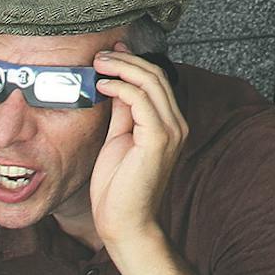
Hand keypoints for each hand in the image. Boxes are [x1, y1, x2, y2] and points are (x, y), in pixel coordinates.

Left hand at [89, 49, 188, 250]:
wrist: (124, 224)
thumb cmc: (119, 188)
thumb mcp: (118, 139)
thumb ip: (122, 112)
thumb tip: (114, 84)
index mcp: (169, 124)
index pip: (157, 80)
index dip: (134, 61)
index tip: (111, 51)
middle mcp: (176, 124)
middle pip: (156, 75)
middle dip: (126, 59)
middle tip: (100, 55)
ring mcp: (171, 131)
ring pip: (151, 81)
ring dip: (122, 67)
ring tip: (98, 64)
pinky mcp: (159, 139)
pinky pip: (141, 100)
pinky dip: (120, 87)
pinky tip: (103, 86)